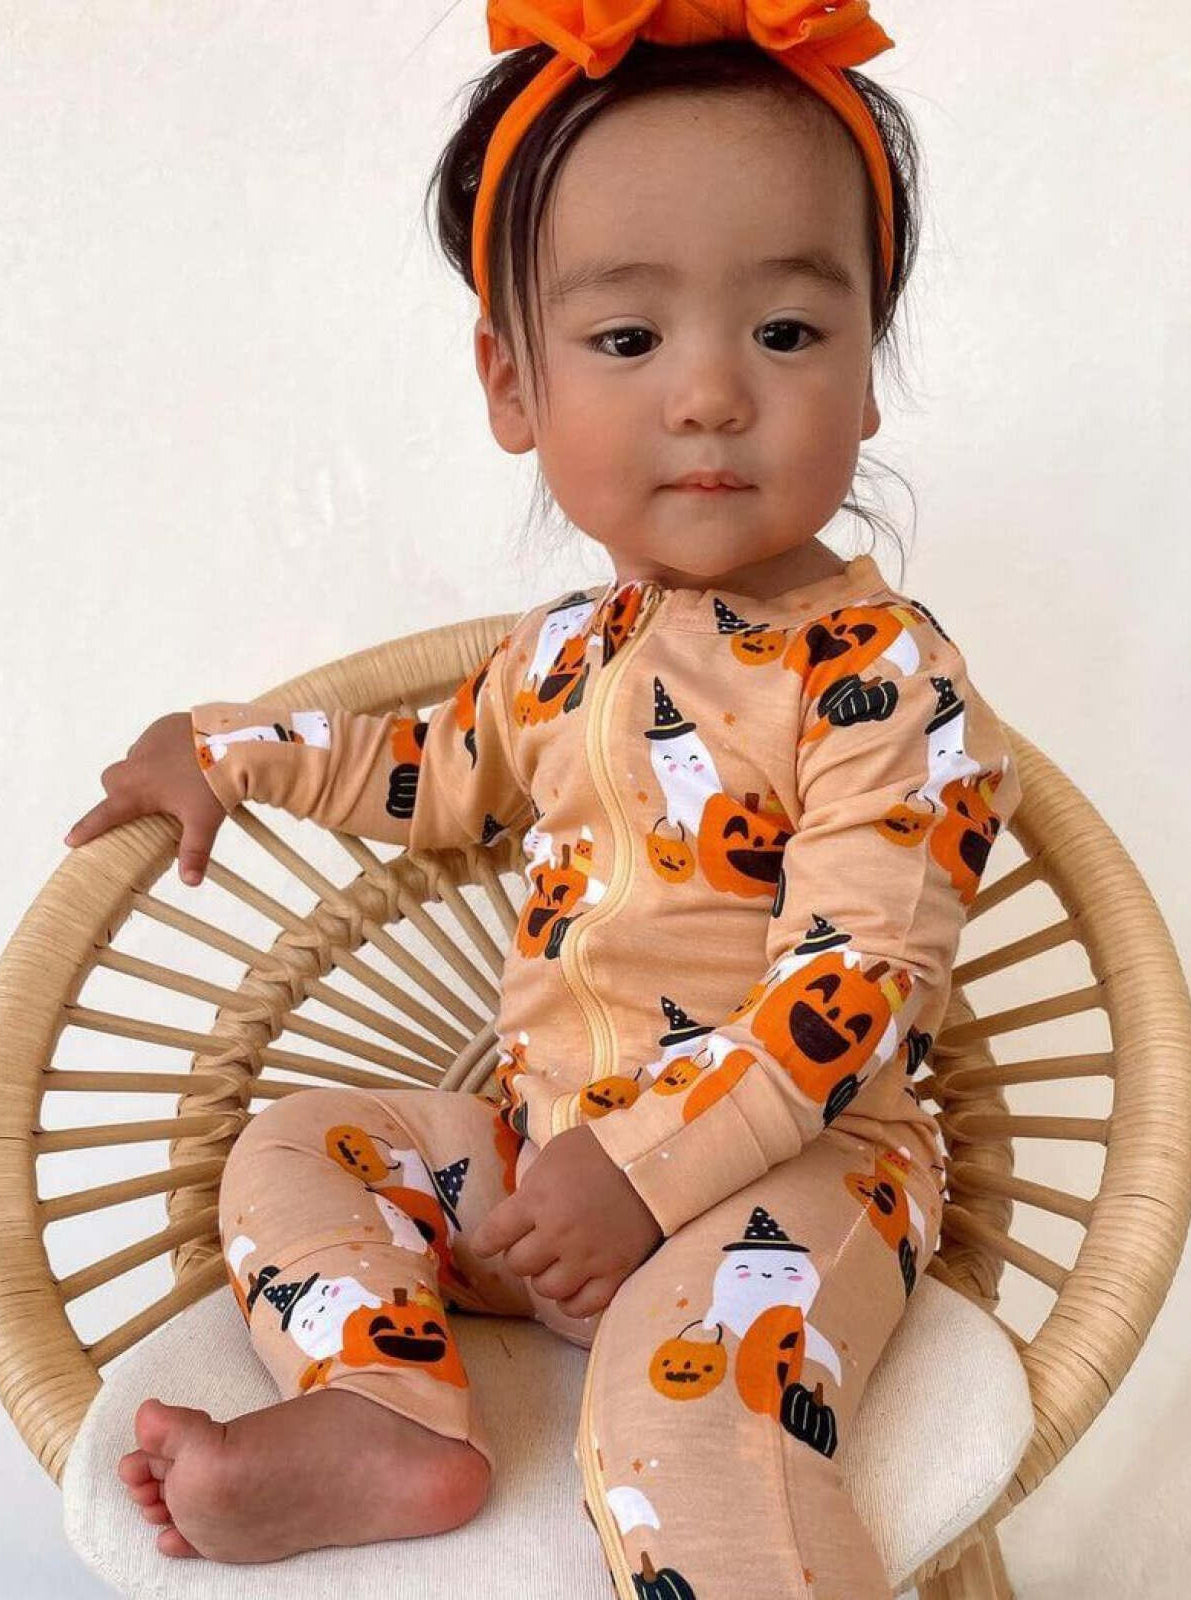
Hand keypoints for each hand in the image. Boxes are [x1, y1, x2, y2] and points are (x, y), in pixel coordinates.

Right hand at [62, 711, 228, 886]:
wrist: (234, 741)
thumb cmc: (213, 783)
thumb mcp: (204, 821)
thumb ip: (194, 852)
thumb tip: (190, 882)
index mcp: (137, 791)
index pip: (105, 815)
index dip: (87, 829)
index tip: (71, 839)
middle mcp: (135, 764)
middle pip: (113, 782)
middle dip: (119, 795)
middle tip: (140, 807)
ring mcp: (148, 741)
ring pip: (134, 760)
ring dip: (142, 772)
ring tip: (169, 782)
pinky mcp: (163, 726)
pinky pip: (153, 742)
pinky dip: (161, 753)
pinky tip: (182, 760)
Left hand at [468, 1123, 663, 1318]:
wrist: (654, 1159)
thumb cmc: (600, 1149)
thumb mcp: (554, 1156)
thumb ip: (532, 1188)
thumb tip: (519, 1215)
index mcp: (536, 1200)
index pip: (493, 1235)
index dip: (484, 1243)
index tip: (484, 1246)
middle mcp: (557, 1234)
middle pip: (518, 1264)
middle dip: (520, 1254)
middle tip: (533, 1244)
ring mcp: (587, 1257)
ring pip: (546, 1289)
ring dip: (545, 1278)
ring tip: (554, 1264)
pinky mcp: (616, 1273)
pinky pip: (582, 1306)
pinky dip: (571, 1302)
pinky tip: (570, 1290)